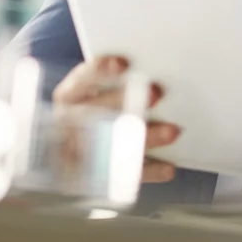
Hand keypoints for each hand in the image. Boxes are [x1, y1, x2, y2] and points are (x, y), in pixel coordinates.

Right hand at [52, 55, 179, 182]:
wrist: (75, 153)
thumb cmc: (102, 109)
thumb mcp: (101, 93)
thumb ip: (120, 84)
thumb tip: (156, 74)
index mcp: (69, 97)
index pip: (81, 80)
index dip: (99, 70)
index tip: (123, 63)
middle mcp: (69, 123)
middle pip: (95, 111)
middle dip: (124, 101)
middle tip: (155, 93)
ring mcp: (79, 151)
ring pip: (111, 145)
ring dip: (144, 138)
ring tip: (172, 131)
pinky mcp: (96, 178)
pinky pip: (122, 177)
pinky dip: (147, 172)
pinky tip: (168, 168)